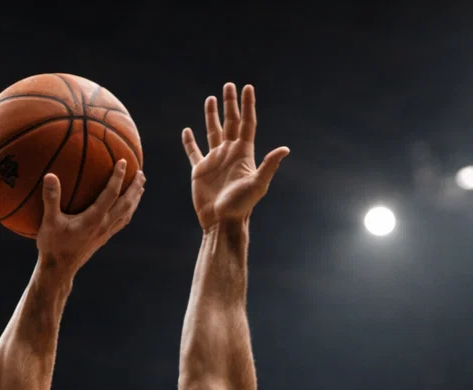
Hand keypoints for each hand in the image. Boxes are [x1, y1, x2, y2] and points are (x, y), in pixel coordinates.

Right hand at [35, 159, 144, 272]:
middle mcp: (104, 225)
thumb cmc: (53, 246)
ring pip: (127, 213)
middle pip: (127, 204)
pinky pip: (121, 221)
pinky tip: (126, 207)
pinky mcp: (103, 239)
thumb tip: (50, 175)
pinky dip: (127, 210)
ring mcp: (105, 233)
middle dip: (135, 187)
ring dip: (135, 199)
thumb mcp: (49, 222)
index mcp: (94, 219)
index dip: (118, 177)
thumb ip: (51, 199)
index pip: (111, 194)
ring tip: (140, 187)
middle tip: (141, 173)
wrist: (59, 271)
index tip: (123, 161)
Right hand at [182, 83, 287, 229]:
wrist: (222, 221)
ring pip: (213, 132)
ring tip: (210, 99)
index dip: (247, 105)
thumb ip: (269, 165)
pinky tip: (187, 130)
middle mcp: (230, 153)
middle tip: (229, 85)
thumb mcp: (257, 184)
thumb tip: (285, 148)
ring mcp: (215, 160)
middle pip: (230, 122)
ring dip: (211, 115)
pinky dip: (189, 141)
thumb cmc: (242, 205)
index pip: (247, 123)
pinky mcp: (200, 170)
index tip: (248, 87)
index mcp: (244, 153)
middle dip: (230, 104)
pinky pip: (194, 151)